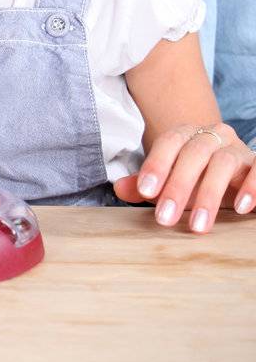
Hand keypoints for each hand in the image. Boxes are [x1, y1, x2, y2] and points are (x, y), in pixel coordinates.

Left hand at [113, 122, 254, 232]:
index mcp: (187, 135)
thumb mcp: (173, 182)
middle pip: (193, 154)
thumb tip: (119, 189)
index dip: (156, 165)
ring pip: (223, 164)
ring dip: (209, 196)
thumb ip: (148, 185)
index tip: (145, 192)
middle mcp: (213, 136)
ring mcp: (238, 149)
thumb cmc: (199, 179)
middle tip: (165, 219)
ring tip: (198, 226)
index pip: (169, 143)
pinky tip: (242, 208)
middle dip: (177, 187)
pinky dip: (251, 187)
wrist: (238, 175)